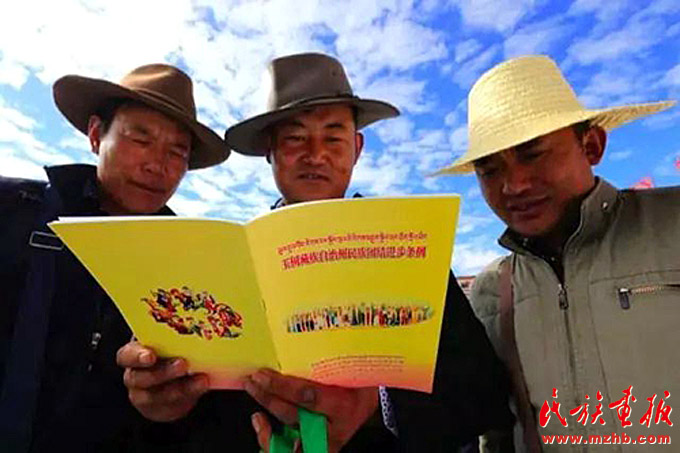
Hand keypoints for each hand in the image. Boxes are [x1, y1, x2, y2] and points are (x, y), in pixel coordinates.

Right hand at [116, 341, 208, 421]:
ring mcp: (145, 396)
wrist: (177, 374)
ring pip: (156, 396)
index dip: (136, 357)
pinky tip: (202, 385)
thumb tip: (195, 317)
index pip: (126, 356)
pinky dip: (189, 395)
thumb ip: (174, 334)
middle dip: (162, 373)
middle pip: (140, 378)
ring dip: (180, 388)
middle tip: (183, 364)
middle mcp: (135, 376)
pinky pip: (172, 406)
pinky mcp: (160, 408)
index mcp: (133, 354)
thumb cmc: (170, 348)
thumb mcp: (169, 339)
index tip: (151, 356)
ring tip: (201, 379)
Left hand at [244, 369, 378, 451]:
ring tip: (254, 390)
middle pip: (293, 415)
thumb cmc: (361, 382)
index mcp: (344, 406)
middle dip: (268, 397)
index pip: (309, 397)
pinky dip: (268, 436)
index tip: (265, 374)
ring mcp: (321, 441)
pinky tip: (260, 419)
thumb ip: (331, 362)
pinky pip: (285, 447)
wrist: (369, 404)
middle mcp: (332, 428)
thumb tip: (304, 336)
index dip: (282, 387)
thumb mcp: (354, 370)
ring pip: (287, 432)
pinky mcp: (313, 446)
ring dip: (266, 409)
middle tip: (254, 380)